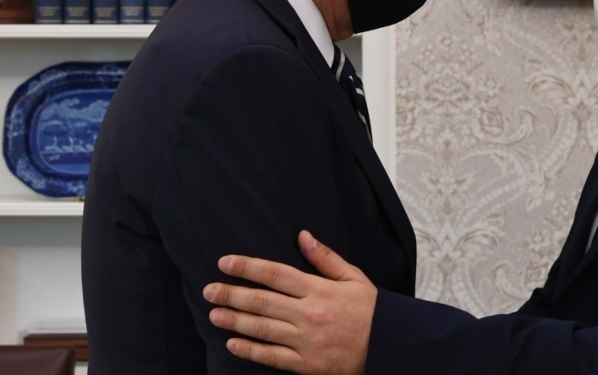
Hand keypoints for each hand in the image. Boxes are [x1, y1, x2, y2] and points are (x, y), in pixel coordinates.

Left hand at [203, 230, 377, 374]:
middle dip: (232, 294)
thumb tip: (303, 236)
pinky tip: (233, 344)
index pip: (276, 274)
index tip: (225, 262)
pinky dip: (250, 351)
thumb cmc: (371, 310)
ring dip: (234, 320)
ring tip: (214, 314)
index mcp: (319, 290)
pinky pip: (272, 357)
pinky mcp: (306, 364)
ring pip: (262, 329)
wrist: (389, 346)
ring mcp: (305, 341)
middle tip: (208, 290)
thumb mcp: (354, 277)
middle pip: (262, 301)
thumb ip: (325, 258)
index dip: (247, 267)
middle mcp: (309, 314)